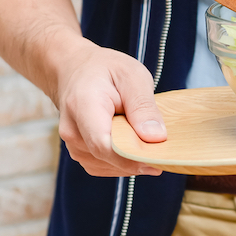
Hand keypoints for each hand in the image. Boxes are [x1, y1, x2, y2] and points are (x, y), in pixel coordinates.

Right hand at [52, 40, 166, 176]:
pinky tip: (134, 147)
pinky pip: (103, 166)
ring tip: (146, 141)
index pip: (103, 144)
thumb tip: (156, 137)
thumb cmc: (105, 70)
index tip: (158, 155)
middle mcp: (72, 130)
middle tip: (162, 149)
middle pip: (106, 157)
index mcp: (83, 106)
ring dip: (130, 161)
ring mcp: (72, 144)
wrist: (76, 69)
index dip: (132, 155)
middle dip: (137, 158)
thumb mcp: (132, 76)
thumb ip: (143, 107)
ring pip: (106, 166)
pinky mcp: (79, 152)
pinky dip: (122, 162)